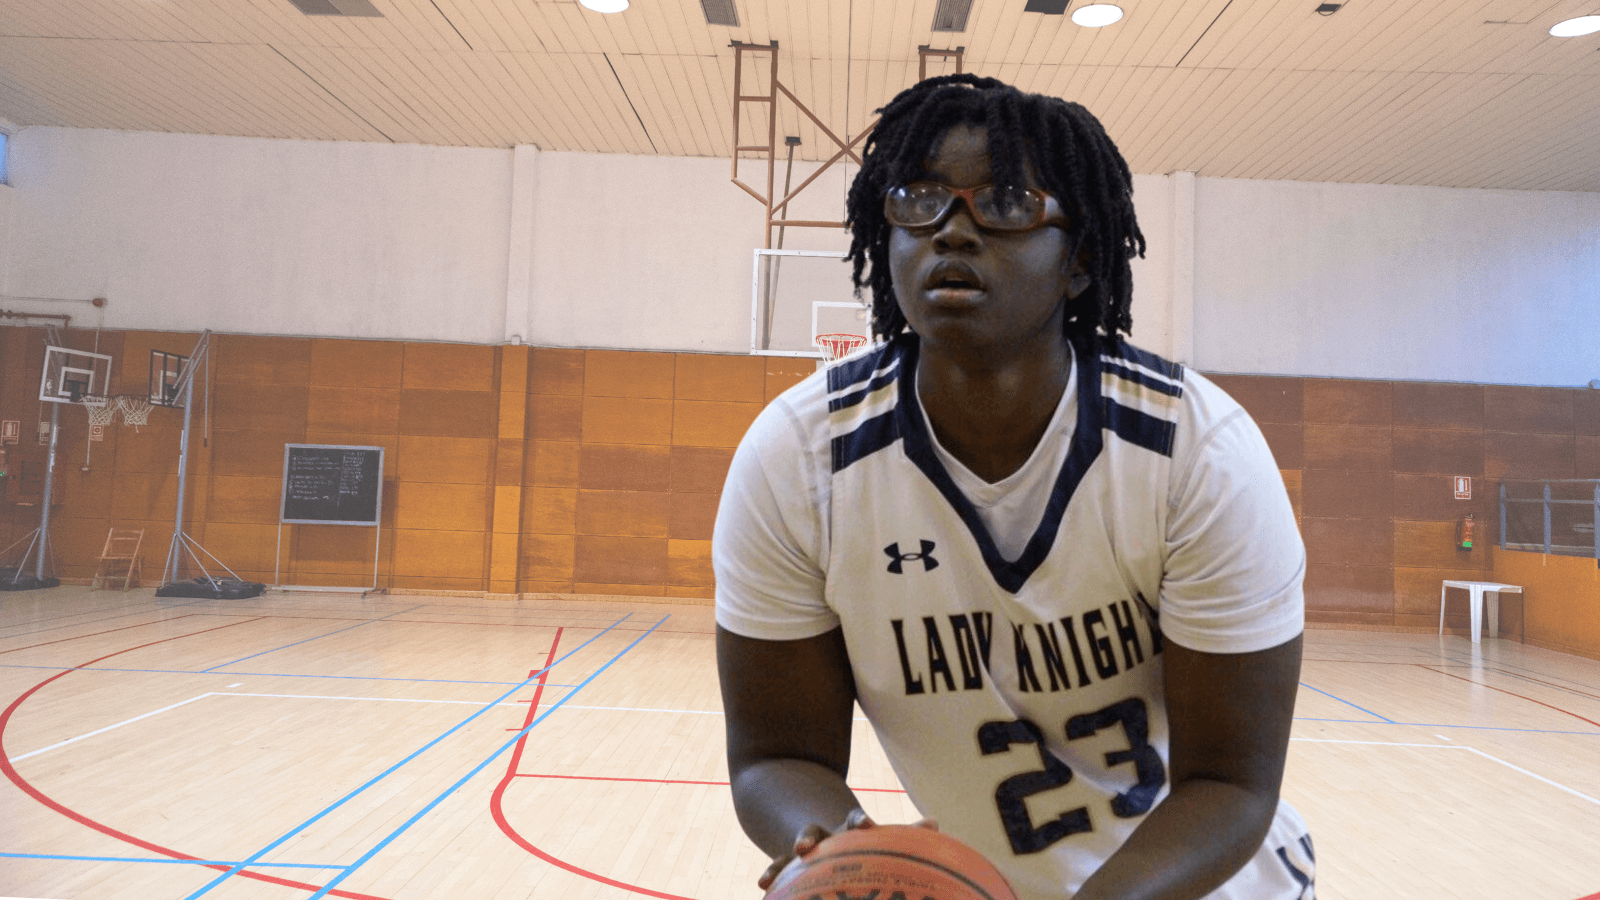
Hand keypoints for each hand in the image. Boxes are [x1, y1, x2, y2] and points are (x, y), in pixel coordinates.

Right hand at [757, 812, 940, 892]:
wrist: (824, 836)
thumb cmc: (861, 844)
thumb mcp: (878, 837)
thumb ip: (906, 834)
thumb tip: (935, 822)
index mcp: (848, 830)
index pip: (855, 821)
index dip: (860, 822)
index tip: (866, 825)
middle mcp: (823, 837)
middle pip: (813, 832)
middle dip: (807, 838)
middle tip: (802, 847)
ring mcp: (804, 851)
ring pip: (787, 854)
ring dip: (780, 862)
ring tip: (768, 875)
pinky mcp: (790, 866)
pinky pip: (778, 870)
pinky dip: (771, 875)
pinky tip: (764, 885)